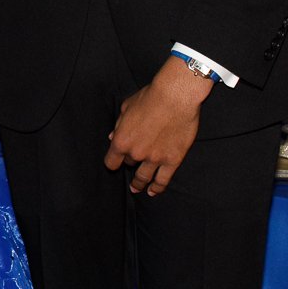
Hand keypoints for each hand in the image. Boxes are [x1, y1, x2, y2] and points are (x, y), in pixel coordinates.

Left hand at [102, 57, 214, 195]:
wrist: (175, 96)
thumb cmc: (150, 97)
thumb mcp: (126, 108)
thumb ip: (119, 125)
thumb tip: (112, 137)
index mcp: (122, 141)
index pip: (111, 161)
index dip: (113, 162)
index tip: (115, 163)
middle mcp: (136, 153)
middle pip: (130, 164)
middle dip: (131, 161)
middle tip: (134, 162)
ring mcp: (155, 159)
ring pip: (143, 177)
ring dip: (139, 184)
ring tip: (138, 188)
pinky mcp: (172, 160)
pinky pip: (163, 180)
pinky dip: (157, 188)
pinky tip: (153, 191)